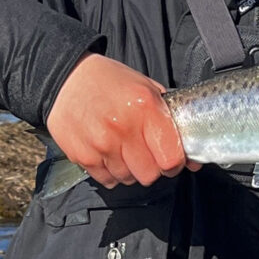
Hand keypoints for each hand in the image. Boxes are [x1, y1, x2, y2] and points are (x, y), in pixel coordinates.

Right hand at [45, 52, 197, 188]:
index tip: (171, 159)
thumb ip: (170, 119)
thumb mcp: (147, 87)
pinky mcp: (82, 156)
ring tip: (123, 148)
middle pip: (150, 175)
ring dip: (130, 169)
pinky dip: (111, 172)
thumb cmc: (110, 82)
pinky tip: (107, 152)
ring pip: (128, 179)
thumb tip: (193, 158)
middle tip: (147, 154)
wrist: (66, 78)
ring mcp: (101, 144)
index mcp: (145, 107)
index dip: (175, 163)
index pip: (171, 158)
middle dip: (152, 168)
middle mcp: (123, 127)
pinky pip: (107, 180)